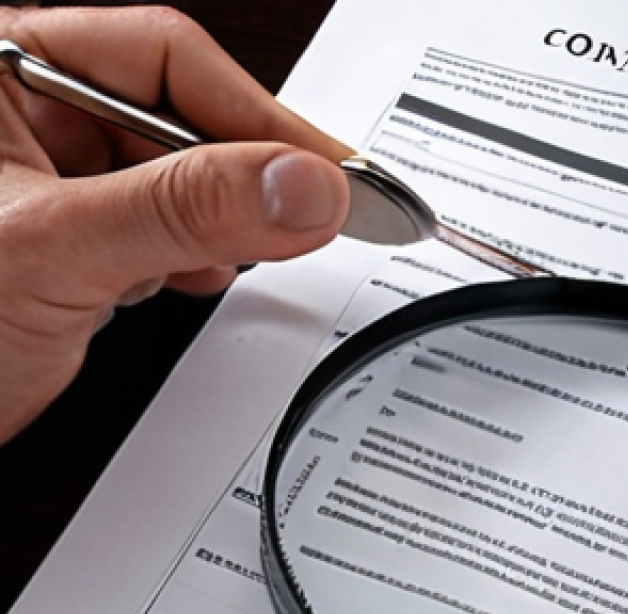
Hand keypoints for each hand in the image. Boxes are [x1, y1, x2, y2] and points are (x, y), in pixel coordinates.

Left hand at [0, 5, 351, 442]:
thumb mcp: (54, 248)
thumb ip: (183, 211)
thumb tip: (299, 187)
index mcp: (3, 68)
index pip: (168, 61)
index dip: (262, 118)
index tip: (330, 174)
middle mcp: (32, 115)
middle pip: (184, 116)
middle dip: (248, 172)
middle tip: (316, 209)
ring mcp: (58, 182)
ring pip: (182, 178)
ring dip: (228, 220)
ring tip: (264, 245)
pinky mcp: (77, 241)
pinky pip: (165, 229)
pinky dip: (200, 257)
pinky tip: (205, 275)